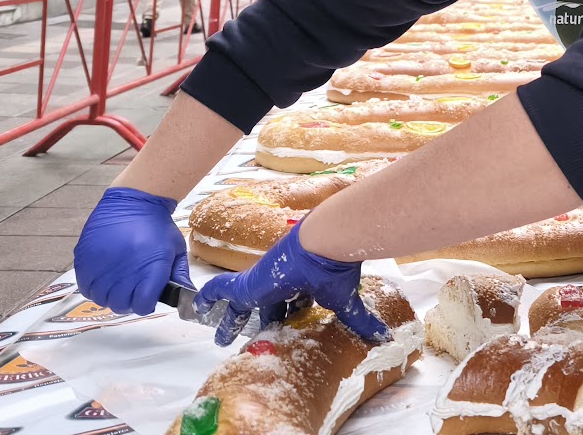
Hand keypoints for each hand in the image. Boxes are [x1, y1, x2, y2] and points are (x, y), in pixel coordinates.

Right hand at [74, 187, 191, 315]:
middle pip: (120, 304)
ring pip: (101, 298)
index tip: (146, 296)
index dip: (145, 304)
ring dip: (109, 295)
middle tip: (130, 290)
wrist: (135, 200)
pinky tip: (102, 278)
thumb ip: (179, 275)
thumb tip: (186, 296)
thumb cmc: (157, 227)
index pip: (142, 305)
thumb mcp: (176, 249)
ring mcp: (103, 265)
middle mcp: (125, 270)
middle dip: (127, 301)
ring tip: (116, 283)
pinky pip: (85, 286)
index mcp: (151, 269)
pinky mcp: (86, 258)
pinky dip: (92, 287)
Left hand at [193, 221, 388, 346]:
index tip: (279, 330)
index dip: (282, 320)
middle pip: (263, 308)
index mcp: (303, 288)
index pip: (289, 308)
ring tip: (216, 336)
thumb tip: (384, 336)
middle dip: (252, 323)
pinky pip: (221, 290)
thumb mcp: (346, 302)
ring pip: (239, 304)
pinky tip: (198, 306)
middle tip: (241, 337)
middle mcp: (280, 285)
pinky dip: (210, 297)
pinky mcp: (248, 283)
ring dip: (227, 319)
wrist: (324, 245)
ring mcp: (263, 283)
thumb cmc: (336, 269)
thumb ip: (360, 320)